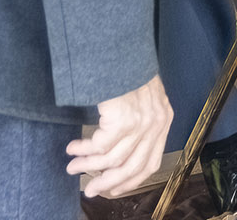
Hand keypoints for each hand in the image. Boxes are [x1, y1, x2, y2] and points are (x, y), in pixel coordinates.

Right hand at [67, 75, 172, 197]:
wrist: (121, 46)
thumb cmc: (127, 69)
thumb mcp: (143, 96)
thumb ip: (140, 121)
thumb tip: (118, 152)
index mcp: (163, 120)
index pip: (150, 163)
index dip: (131, 181)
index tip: (113, 189)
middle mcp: (156, 124)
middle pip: (132, 168)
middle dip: (108, 183)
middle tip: (89, 190)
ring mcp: (142, 122)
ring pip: (113, 160)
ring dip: (89, 166)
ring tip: (73, 166)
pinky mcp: (124, 119)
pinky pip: (100, 146)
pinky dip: (84, 150)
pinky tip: (73, 148)